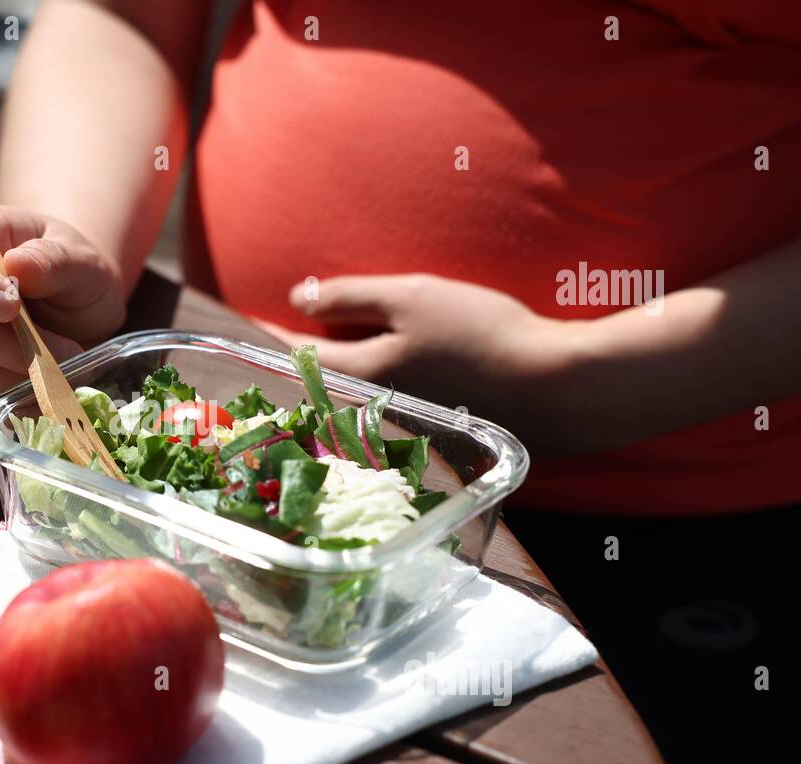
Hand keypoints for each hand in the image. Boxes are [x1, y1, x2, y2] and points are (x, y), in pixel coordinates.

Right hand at [0, 205, 126, 420]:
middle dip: (9, 342)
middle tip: (67, 348)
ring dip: (14, 375)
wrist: (78, 313)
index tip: (11, 303)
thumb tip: (19, 266)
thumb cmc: (71, 274)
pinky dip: (7, 402)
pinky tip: (38, 387)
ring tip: (59, 367)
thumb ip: (54, 260)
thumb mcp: (80, 258)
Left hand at [255, 274, 578, 450]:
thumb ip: (351, 295)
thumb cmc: (483, 334)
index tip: (242, 319)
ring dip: (338, 372)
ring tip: (327, 346)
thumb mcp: (412, 298)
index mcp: (360, 374)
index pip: (297, 351)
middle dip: (300, 356)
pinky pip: (389, 402)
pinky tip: (393, 367)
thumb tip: (298, 295)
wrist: (558, 387)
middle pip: (323, 379)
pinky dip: (378, 382)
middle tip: (278, 331)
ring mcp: (403, 425)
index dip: (269, 329)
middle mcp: (372, 408)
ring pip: (356, 393)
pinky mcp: (435, 431)